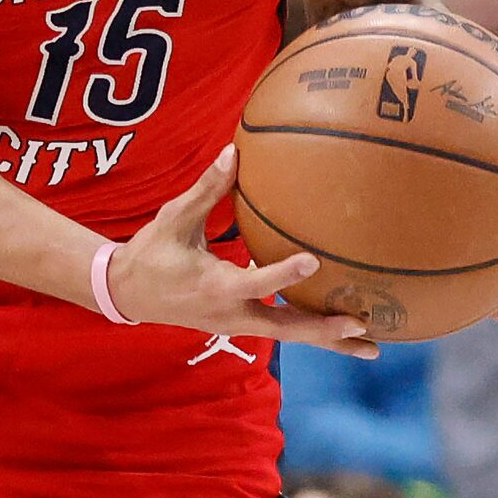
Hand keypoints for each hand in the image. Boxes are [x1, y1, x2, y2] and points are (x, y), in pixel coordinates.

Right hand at [108, 145, 379, 356]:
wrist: (127, 293)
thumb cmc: (151, 252)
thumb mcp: (173, 219)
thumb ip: (206, 189)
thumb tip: (233, 152)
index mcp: (215, 286)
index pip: (256, 283)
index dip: (284, 273)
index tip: (314, 258)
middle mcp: (230, 313)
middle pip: (285, 328)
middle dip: (324, 330)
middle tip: (363, 326)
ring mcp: (235, 324)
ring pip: (288, 336)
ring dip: (327, 340)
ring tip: (370, 345)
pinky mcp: (238, 326)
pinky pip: (279, 330)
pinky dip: (310, 331)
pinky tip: (341, 331)